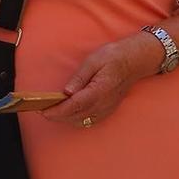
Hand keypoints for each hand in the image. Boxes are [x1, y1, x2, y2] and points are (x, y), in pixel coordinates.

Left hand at [42, 32, 157, 127]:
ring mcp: (107, 108)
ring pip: (82, 121)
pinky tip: (69, 112)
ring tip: (53, 110)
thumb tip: (66, 92)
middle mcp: (104, 103)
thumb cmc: (115, 57)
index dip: (57, 111)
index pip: (74, 106)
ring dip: (66, 118)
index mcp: (100, 90)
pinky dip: (76, 119)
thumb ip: (80, 76)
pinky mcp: (108, 110)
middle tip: (42, 109)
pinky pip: (89, 120)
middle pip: (76, 116)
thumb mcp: (94, 59)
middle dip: (57, 116)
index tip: (43, 111)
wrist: (136, 61)